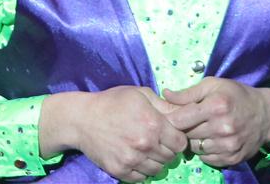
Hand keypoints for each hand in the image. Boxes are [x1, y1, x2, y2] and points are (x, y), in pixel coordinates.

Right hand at [38, 87, 186, 181]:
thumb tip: (186, 112)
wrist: (82, 119)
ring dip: (155, 161)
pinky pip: (142, 178)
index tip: (170, 134)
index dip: (178, 138)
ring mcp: (132, 160)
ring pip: (158, 169)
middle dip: (167, 150)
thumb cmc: (113, 102)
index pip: (181, 143)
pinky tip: (135, 158)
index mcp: (153, 124)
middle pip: (170, 157)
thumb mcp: (141, 94)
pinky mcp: (120, 171)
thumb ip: (165, 106)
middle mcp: (145, 144)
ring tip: (146, 149)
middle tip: (157, 141)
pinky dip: (142, 170)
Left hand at [163, 78, 269, 167]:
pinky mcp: (232, 158)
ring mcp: (228, 145)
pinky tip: (213, 139)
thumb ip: (188, 93)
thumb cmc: (236, 95)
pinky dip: (205, 150)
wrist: (266, 114)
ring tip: (204, 129)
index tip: (170, 116)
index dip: (171, 118)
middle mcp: (222, 128)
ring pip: (195, 148)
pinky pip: (206, 158)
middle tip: (189, 121)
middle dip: (184, 128)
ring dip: (195, 140)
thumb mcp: (213, 85)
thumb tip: (165, 95)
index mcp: (216, 106)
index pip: (180, 119)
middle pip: (186, 134)